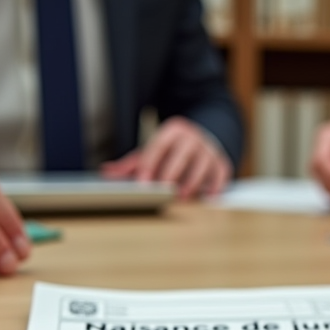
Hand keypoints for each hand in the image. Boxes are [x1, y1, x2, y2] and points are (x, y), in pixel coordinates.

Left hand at [101, 117, 230, 199]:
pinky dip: (216, 187)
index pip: (158, 147)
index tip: (142, 183)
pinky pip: (221, 175)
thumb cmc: (173, 150)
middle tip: (162, 190)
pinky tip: (208, 198)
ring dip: (193, 182)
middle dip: (172, 173)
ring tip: (182, 197)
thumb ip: (132, 163)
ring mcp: (209, 150)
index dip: (149, 165)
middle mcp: (192, 138)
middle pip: (182, 155)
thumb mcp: (153, 151)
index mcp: (173, 131)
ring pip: (203, 165)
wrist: (205, 138)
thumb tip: (107, 172)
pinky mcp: (222, 163)